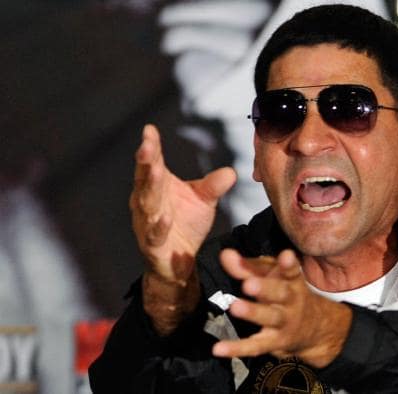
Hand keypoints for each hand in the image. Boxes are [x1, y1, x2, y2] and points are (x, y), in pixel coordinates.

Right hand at [130, 124, 235, 333]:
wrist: (180, 260)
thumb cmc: (186, 223)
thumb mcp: (203, 200)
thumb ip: (214, 186)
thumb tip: (231, 172)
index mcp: (157, 186)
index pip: (151, 163)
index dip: (150, 147)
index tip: (150, 130)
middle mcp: (147, 202)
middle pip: (145, 179)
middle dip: (146, 162)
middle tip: (147, 145)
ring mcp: (147, 223)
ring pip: (147, 204)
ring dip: (150, 187)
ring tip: (156, 171)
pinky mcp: (153, 245)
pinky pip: (155, 234)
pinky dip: (160, 226)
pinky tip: (166, 217)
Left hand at [213, 249, 351, 367]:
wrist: (313, 328)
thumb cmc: (284, 294)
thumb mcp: (271, 276)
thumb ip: (247, 266)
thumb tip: (226, 254)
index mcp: (292, 281)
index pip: (292, 270)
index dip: (288, 264)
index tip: (285, 256)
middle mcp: (292, 301)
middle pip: (281, 293)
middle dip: (266, 288)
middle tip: (249, 284)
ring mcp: (285, 322)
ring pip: (270, 317)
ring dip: (253, 312)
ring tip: (236, 307)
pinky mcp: (274, 342)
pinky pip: (255, 346)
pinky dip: (236, 348)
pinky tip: (219, 348)